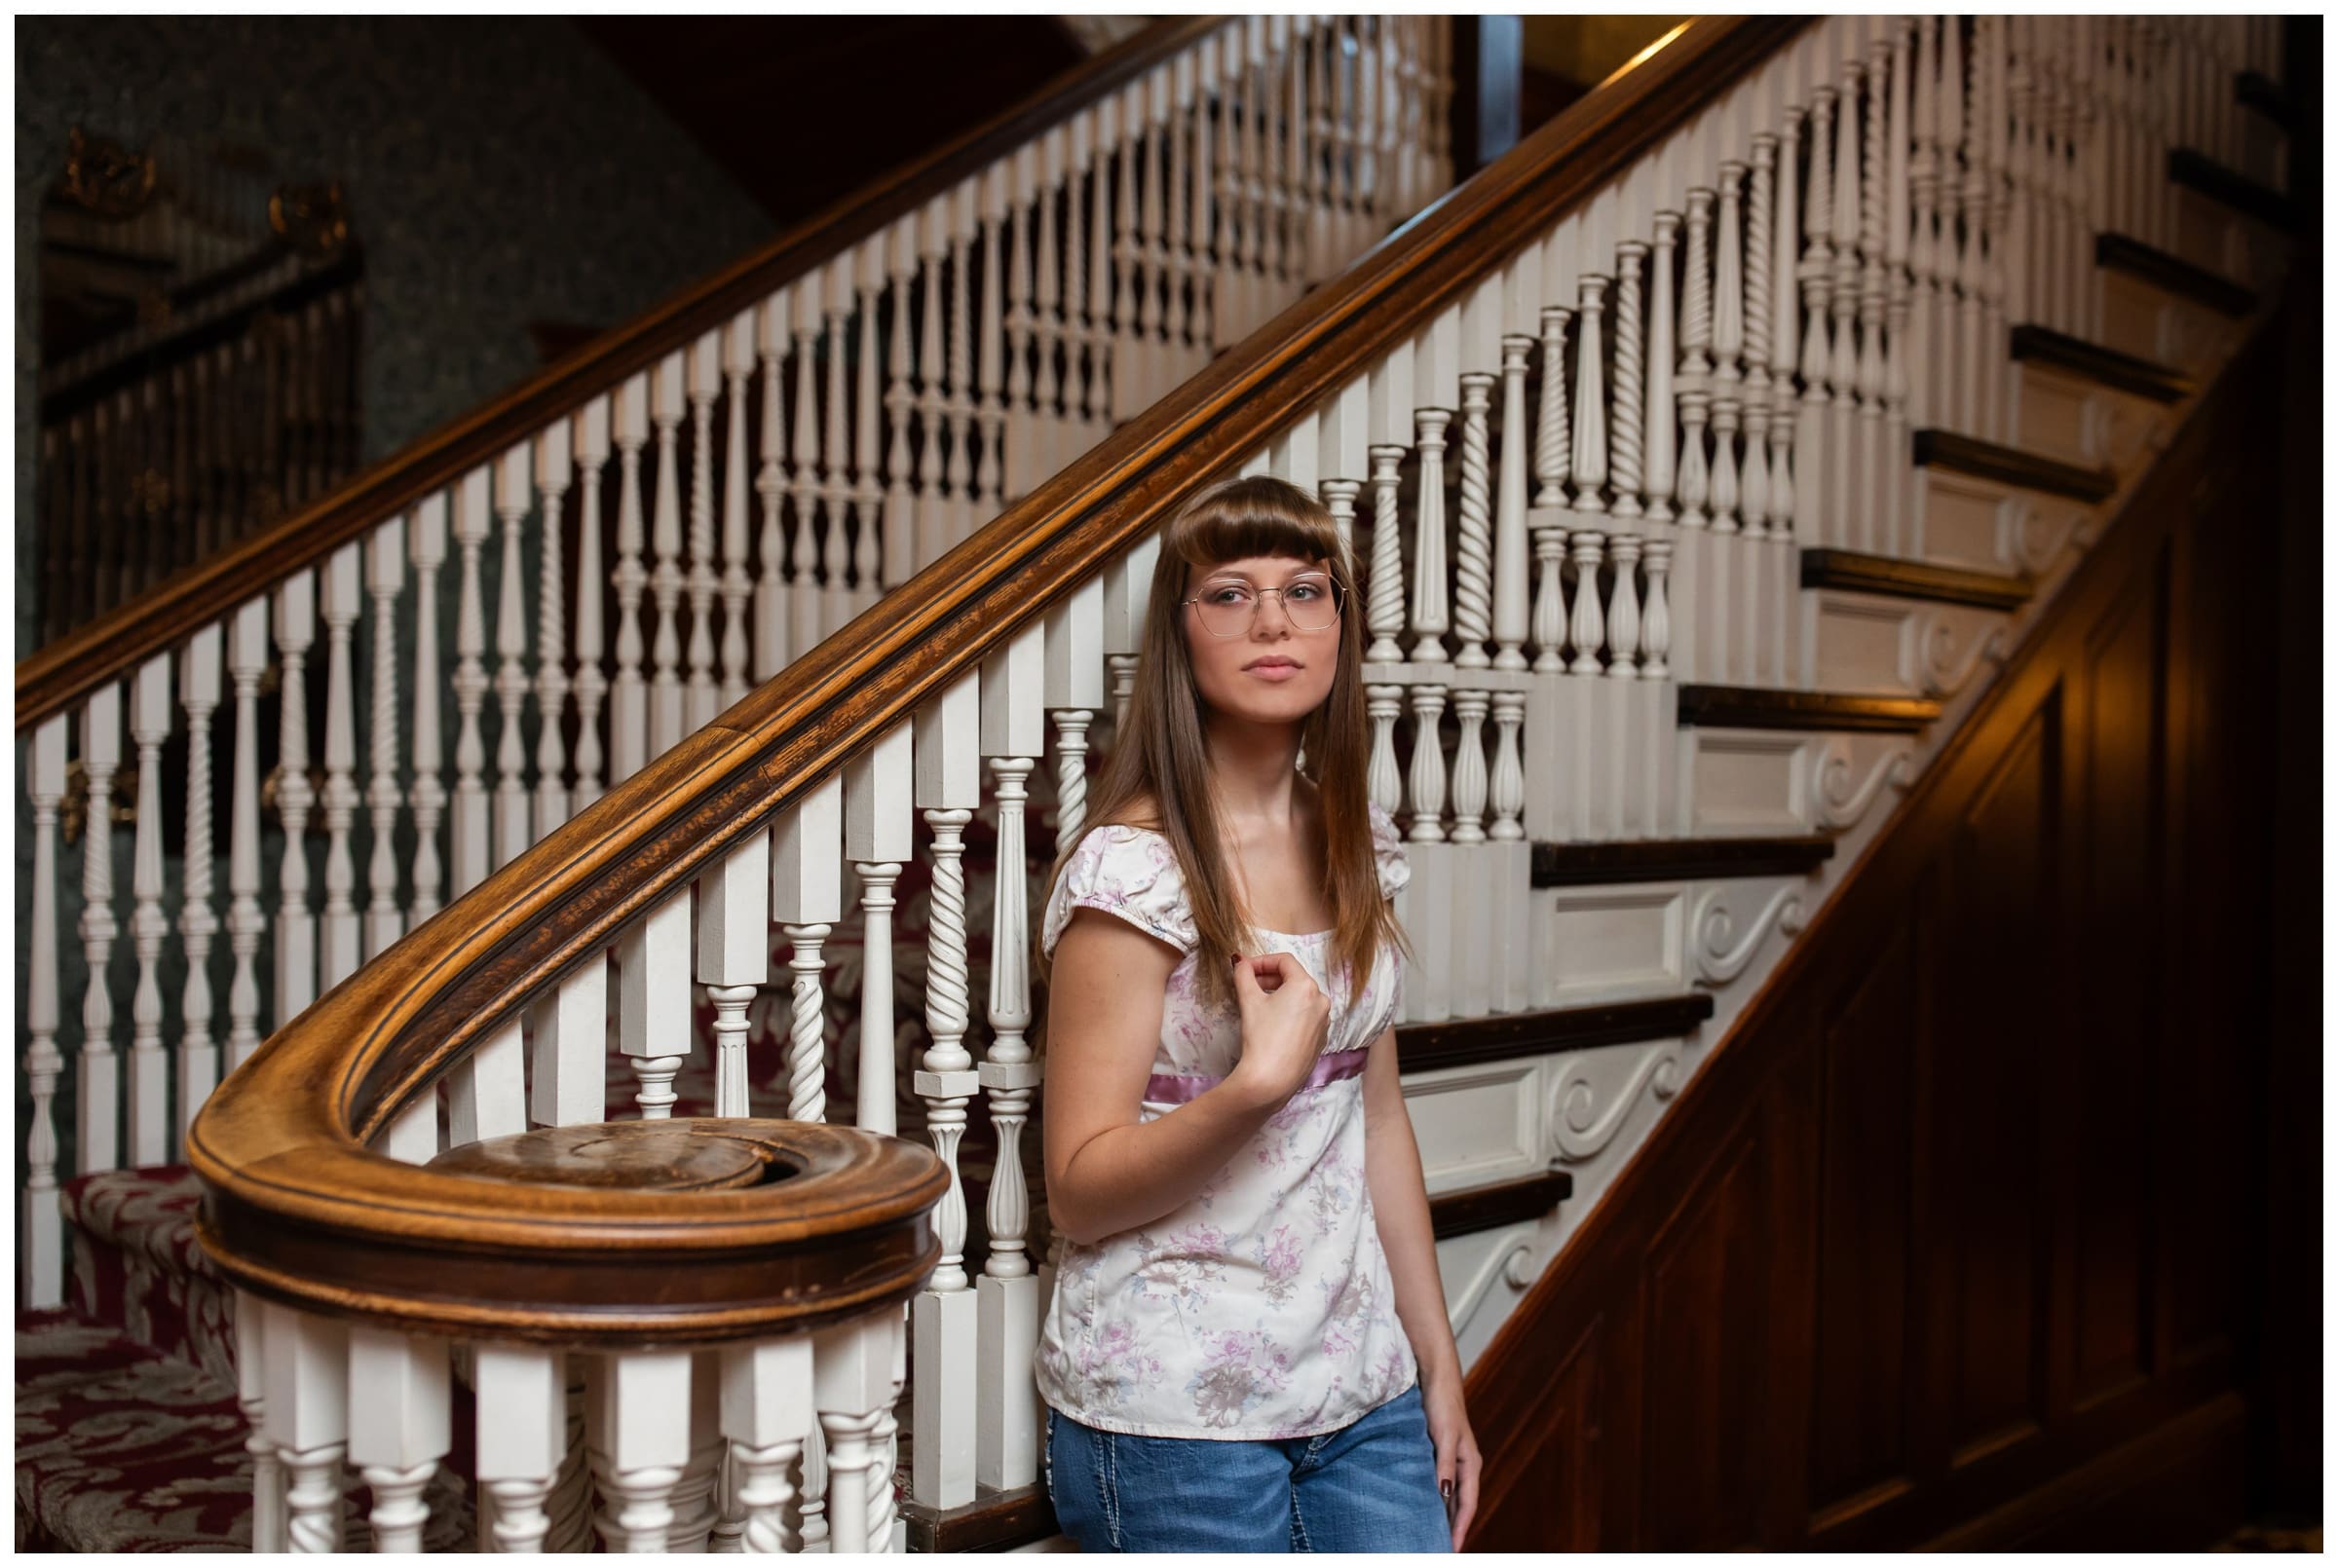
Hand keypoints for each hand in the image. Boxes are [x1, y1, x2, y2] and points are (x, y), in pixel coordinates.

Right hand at [1228, 951, 1330, 1105]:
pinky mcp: (1320, 1039)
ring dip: (1280, 994)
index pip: (1284, 960)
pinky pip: (1306, 1016)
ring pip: (1301, 997)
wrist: (1272, 1079)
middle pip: (1294, 978)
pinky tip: (1272, 1023)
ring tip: (1258, 1003)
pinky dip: (1290, 1012)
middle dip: (1270, 977)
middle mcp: (1321, 1000)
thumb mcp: (1249, 1000)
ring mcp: (1323, 1021)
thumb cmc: (1262, 1037)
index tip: (1244, 969)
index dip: (1261, 960)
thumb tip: (1240, 962)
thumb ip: (1244, 974)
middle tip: (1248, 984)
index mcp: (1306, 986)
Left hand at [1423, 1371, 1479, 1549]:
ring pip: (1450, 1494)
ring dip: (1444, 1514)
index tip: (1451, 1549)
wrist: (1435, 1376)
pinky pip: (1439, 1482)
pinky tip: (1423, 1504)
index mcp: (1471, 1463)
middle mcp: (1464, 1464)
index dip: (1460, 1528)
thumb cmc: (1442, 1403)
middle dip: (1453, 1527)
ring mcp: (1452, 1458)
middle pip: (1461, 1504)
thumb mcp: (1444, 1436)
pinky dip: (1434, 1497)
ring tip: (1432, 1534)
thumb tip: (1444, 1495)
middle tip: (1440, 1548)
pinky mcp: (1438, 1451)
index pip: (1467, 1505)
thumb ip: (1445, 1465)